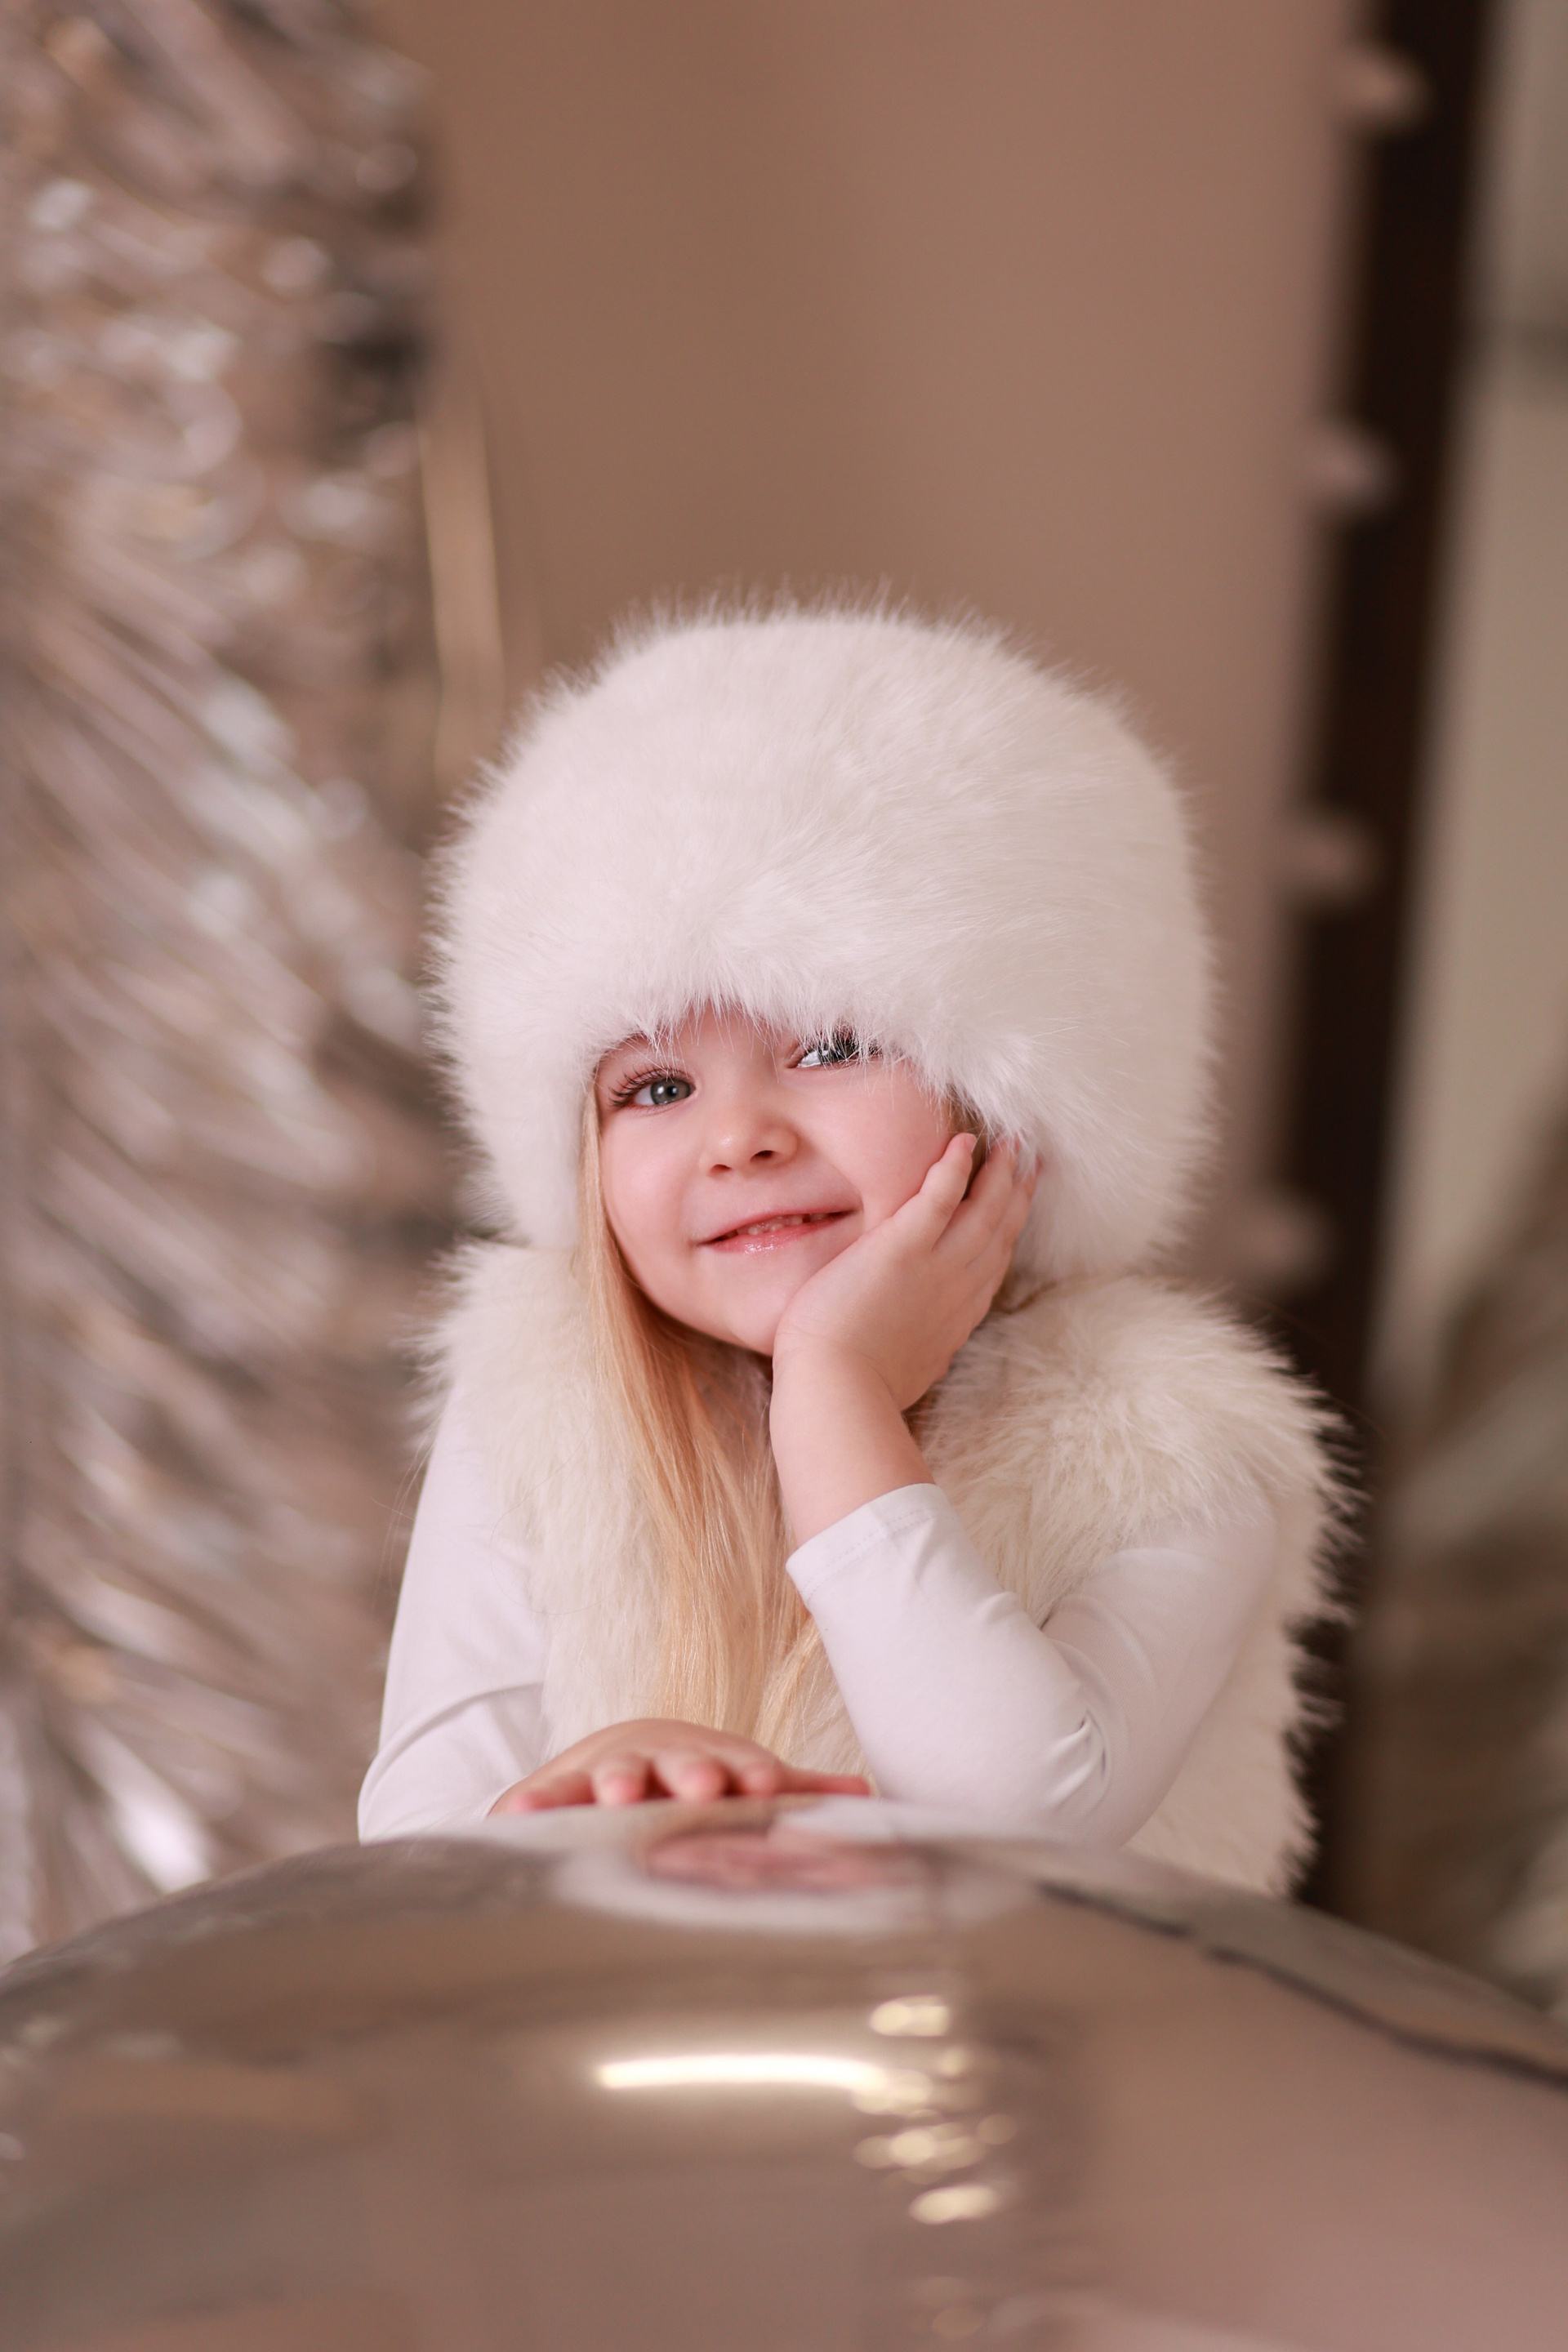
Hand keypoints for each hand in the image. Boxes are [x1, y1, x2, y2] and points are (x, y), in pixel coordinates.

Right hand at [488, 1718, 871, 1811]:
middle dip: (689, 1772)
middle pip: (675, 1762)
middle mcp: (658, 1758)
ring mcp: (606, 1770)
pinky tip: (517, 1813)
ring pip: (612, 1773)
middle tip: (703, 1787)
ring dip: (616, 1780)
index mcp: (708, 1759)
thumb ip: (796, 1791)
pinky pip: (543, 1797)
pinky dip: (532, 1803)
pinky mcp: (558, 1790)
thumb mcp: (741, 1781)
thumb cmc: (695, 1782)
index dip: (748, 1771)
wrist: (620, 1759)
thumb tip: (865, 1793)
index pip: (733, 1762)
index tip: (764, 1781)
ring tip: (618, 1795)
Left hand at [772, 1133, 1037, 1410]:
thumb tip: (923, 1348)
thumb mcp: (907, 1369)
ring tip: (1012, 1141)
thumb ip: (921, 1346)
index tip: (1019, 1206)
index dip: (1010, 1230)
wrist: (837, 1392)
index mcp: (958, 1317)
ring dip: (1001, 1173)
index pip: (992, 1263)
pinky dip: (956, 1167)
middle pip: (1000, 1231)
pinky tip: (966, 1140)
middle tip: (1032, 1160)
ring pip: (983, 1210)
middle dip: (1019, 1193)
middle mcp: (959, 1289)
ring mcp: (935, 1267)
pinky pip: (940, 1197)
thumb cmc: (854, 1389)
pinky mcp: (902, 1248)